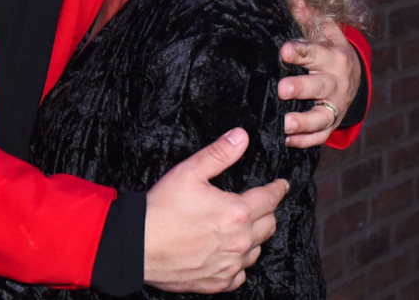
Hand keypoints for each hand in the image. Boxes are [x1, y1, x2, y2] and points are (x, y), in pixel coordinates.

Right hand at [143, 128, 288, 292]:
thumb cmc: (161, 210)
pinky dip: (238, 264)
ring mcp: (230, 265)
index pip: (270, 198)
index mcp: (236, 212)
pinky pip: (240, 275)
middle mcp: (239, 241)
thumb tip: (241, 137)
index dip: (277, 189)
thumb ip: (219, 153)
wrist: (137, 246)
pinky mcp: (218, 282)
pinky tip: (229, 255)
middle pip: (269, 225)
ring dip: (254, 238)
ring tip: (242, 228)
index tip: (281, 186)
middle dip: (268, 212)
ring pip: (257, 250)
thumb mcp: (188, 172)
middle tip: (260, 205)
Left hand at [278, 0, 360, 146]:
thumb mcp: (325, 33)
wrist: (355, 79)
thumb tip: (295, 0)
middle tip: (281, 89)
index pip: (315, 52)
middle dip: (301, 88)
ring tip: (284, 124)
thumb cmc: (331, 52)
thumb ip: (310, 18)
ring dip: (303, 122)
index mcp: (333, 57)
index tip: (284, 50)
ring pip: (322, 116)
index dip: (300, 51)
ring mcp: (336, 105)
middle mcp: (336, 82)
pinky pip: (321, 135)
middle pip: (320, 86)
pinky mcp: (332, 123)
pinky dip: (305, 141)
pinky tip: (287, 140)